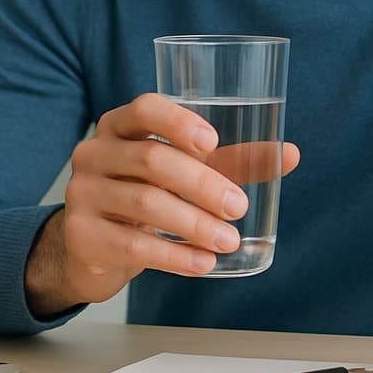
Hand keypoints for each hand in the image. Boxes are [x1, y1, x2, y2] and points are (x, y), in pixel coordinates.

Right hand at [24, 92, 300, 315]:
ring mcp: (82, 195)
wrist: (91, 248)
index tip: (212, 142)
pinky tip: (202, 263)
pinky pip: (133, 245)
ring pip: (144, 203)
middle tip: (238, 207)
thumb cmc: (143, 196)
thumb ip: (229, 162)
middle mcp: (94, 153)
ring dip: (194, 224)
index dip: (178, 121)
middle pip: (151, 159)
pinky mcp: (82, 236)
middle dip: (202, 184)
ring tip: (229, 241)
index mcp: (118, 127)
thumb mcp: (181, 174)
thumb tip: (289, 154)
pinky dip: (174, 255)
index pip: (143, 108)